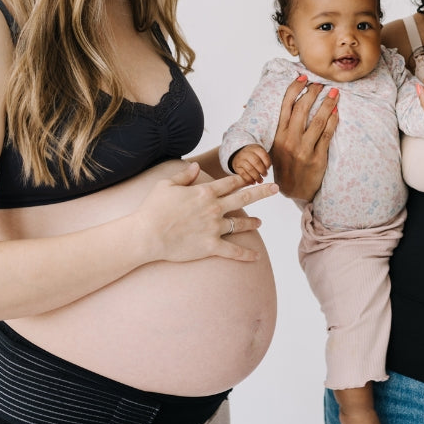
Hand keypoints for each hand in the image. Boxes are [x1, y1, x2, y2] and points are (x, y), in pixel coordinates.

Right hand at [135, 163, 274, 262]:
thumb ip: (184, 176)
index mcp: (204, 192)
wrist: (147, 234)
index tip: (249, 177)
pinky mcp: (211, 246)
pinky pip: (233, 251)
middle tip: (276, 188)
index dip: (241, 178)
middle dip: (262, 191)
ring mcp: (214, 228)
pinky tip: (256, 257)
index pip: (229, 182)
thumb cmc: (153, 208)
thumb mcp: (166, 185)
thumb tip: (195, 167)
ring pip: (240, 223)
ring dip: (252, 222)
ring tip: (260, 222)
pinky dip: (246, 254)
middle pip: (243, 197)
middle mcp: (214, 208)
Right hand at [230, 144, 271, 184]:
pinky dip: (249, 179)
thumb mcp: (259, 153)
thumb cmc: (253, 156)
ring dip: (256, 176)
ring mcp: (241, 159)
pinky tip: (253, 182)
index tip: (268, 168)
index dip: (267, 163)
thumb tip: (267, 170)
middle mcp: (247, 153)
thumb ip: (265, 160)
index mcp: (255, 148)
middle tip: (265, 175)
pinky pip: (243, 174)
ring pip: (250, 169)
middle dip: (262, 170)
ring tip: (260, 180)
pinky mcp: (237, 167)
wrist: (239, 154)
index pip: (263, 155)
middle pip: (256, 162)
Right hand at [268, 74, 338, 200]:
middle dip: (313, 93)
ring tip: (334, 93)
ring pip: (317, 120)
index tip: (303, 77)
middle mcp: (290, 141)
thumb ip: (277, 128)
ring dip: (327, 104)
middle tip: (322, 84)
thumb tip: (256, 108)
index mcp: (278, 135)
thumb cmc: (285, 165)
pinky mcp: (317, 158)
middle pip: (302, 109)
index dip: (295, 89)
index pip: (286, 106)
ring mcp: (304, 150)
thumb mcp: (275, 147)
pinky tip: (337, 111)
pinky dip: (333, 121)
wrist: (293, 191)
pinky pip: (327, 135)